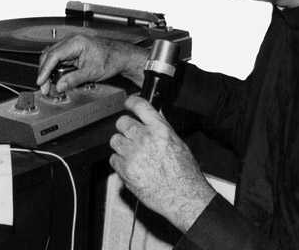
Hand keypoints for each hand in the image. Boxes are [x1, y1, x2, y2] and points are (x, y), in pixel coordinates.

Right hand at [37, 35, 147, 94]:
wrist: (121, 56)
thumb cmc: (111, 59)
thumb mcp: (92, 72)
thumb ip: (73, 79)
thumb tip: (59, 86)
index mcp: (75, 42)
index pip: (53, 55)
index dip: (44, 69)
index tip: (40, 81)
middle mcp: (71, 40)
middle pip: (49, 55)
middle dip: (44, 72)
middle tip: (44, 87)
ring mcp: (71, 44)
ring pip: (52, 57)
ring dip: (48, 70)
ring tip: (47, 85)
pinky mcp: (72, 50)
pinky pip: (58, 58)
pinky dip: (54, 68)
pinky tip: (53, 78)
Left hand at [109, 95, 216, 232]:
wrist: (183, 197)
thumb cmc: (185, 174)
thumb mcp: (179, 144)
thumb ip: (162, 130)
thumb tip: (152, 119)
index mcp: (160, 130)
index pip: (140, 106)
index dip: (131, 102)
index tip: (128, 104)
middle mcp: (144, 139)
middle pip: (122, 122)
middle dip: (125, 127)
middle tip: (130, 133)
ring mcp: (133, 154)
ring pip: (114, 140)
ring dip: (120, 144)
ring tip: (131, 152)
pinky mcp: (125, 169)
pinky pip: (113, 159)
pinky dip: (119, 161)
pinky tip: (129, 165)